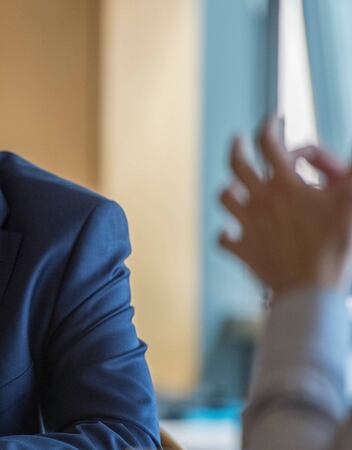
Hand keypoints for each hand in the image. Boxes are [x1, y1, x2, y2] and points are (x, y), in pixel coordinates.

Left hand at [219, 118, 351, 296]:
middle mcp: (259, 200)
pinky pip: (224, 238)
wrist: (309, 289)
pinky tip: (230, 231)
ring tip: (235, 185)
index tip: (273, 120)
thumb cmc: (334, 245)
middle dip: (238, 147)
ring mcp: (247, 225)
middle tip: (239, 140)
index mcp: (284, 184)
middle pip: (237, 165)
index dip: (269, 127)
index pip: (269, 144)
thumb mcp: (351, 202)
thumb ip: (351, 173)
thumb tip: (350, 159)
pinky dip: (226, 233)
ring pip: (225, 198)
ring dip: (230, 188)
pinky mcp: (242, 249)